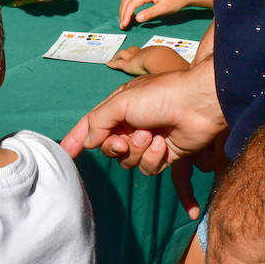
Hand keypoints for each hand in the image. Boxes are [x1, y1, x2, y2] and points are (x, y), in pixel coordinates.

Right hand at [62, 56, 225, 176]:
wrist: (199, 103)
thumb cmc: (160, 95)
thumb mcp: (120, 102)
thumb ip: (98, 121)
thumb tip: (88, 141)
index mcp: (118, 108)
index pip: (91, 126)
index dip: (76, 139)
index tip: (65, 152)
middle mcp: (131, 125)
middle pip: (108, 148)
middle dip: (113, 146)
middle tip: (123, 140)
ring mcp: (147, 141)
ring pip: (127, 161)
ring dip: (136, 150)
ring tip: (150, 135)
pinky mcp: (164, 155)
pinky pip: (148, 168)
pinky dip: (153, 157)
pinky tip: (163, 143)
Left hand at [106, 45, 187, 75]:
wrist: (162, 60)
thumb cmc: (171, 64)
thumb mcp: (174, 65)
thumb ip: (176, 71)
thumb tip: (188, 76)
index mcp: (153, 52)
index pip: (146, 51)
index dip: (142, 52)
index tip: (141, 53)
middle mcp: (142, 52)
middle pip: (133, 50)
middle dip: (129, 52)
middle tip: (126, 53)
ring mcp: (134, 57)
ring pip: (123, 55)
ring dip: (119, 56)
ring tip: (114, 58)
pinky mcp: (127, 64)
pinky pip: (117, 63)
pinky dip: (112, 63)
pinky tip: (108, 64)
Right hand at [119, 0, 188, 27]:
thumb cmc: (176, 1)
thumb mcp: (164, 9)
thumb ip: (150, 14)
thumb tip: (136, 19)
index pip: (131, 4)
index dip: (126, 16)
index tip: (124, 25)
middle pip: (126, 1)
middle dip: (122, 14)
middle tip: (122, 26)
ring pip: (128, 0)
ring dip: (124, 11)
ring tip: (124, 22)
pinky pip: (132, 0)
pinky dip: (128, 8)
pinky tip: (130, 15)